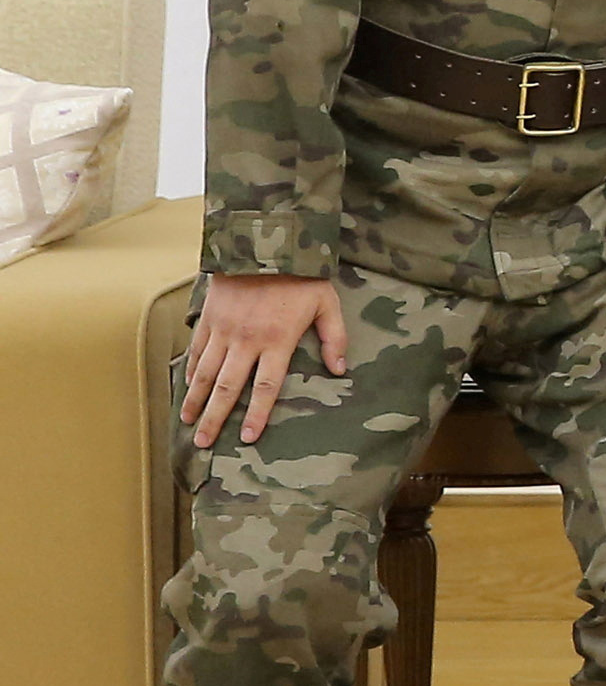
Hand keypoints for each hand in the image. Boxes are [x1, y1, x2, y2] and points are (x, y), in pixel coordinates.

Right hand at [178, 274, 349, 450]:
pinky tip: (187, 387)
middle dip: (214, 418)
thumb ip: (334, 338)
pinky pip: (196, 350)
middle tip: (202, 443)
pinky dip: (190, 370)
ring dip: (194, 400)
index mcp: (277, 341)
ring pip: (205, 373)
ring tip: (187, 422)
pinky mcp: (209, 318)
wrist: (263, 242)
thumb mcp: (327, 303)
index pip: (265, 387)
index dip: (256, 415)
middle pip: (227, 388)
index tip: (247, 438)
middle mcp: (246, 340)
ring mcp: (224, 330)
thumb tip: (339, 370)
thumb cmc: (300, 275)